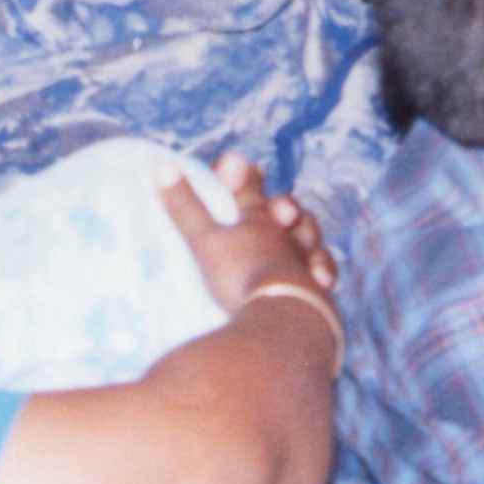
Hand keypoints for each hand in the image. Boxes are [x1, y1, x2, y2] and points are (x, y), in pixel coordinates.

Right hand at [161, 151, 336, 312]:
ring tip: (299, 238)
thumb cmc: (242, 275)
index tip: (233, 161)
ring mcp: (306, 261)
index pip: (250, 185)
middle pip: (287, 209)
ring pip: (311, 237)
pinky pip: (323, 274)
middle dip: (281, 204)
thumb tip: (160, 165)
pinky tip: (319, 277)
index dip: (241, 172)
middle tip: (277, 209)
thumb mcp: (205, 241)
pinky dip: (320, 270)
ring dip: (306, 233)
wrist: (285, 321)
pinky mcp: (319, 291)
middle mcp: (287, 234)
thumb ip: (186, 207)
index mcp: (260, 218)